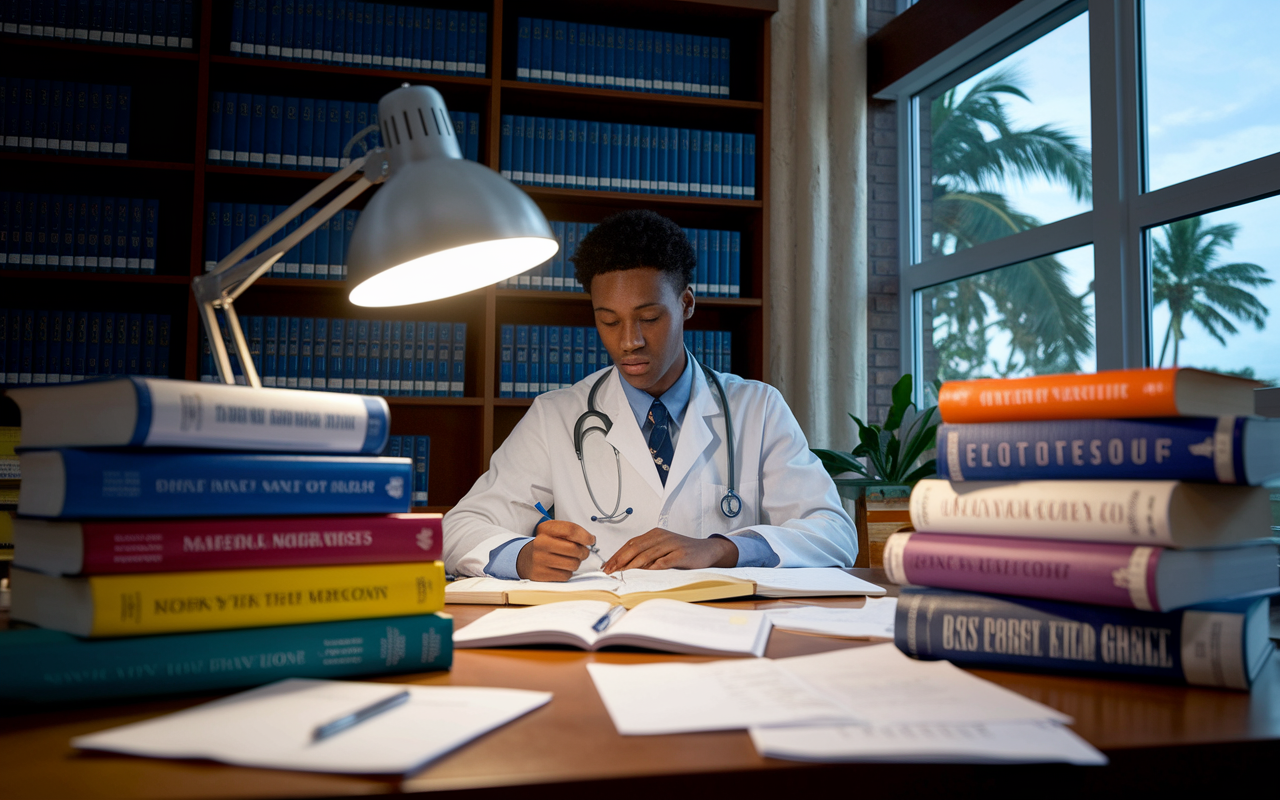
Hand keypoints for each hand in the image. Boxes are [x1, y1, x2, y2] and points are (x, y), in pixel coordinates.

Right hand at [516, 519, 596, 581]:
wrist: (524, 559)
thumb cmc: (545, 545)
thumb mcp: (554, 532)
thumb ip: (571, 532)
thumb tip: (591, 539)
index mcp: (545, 529)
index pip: (571, 530)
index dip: (585, 536)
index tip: (591, 540)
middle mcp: (540, 543)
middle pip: (574, 549)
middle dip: (583, 552)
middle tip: (582, 552)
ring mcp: (539, 560)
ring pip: (572, 564)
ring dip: (576, 563)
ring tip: (570, 560)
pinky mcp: (541, 575)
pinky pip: (565, 575)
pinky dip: (567, 573)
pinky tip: (561, 568)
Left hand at [602, 529, 737, 572]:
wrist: (706, 550)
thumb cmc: (681, 552)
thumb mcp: (662, 549)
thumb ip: (646, 554)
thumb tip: (624, 566)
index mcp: (654, 534)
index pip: (631, 543)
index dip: (617, 554)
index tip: (607, 566)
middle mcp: (661, 536)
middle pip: (636, 547)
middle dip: (620, 560)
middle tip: (610, 571)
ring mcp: (672, 544)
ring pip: (647, 554)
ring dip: (632, 565)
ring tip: (622, 573)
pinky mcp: (681, 554)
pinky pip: (664, 561)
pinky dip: (653, 566)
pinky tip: (644, 573)